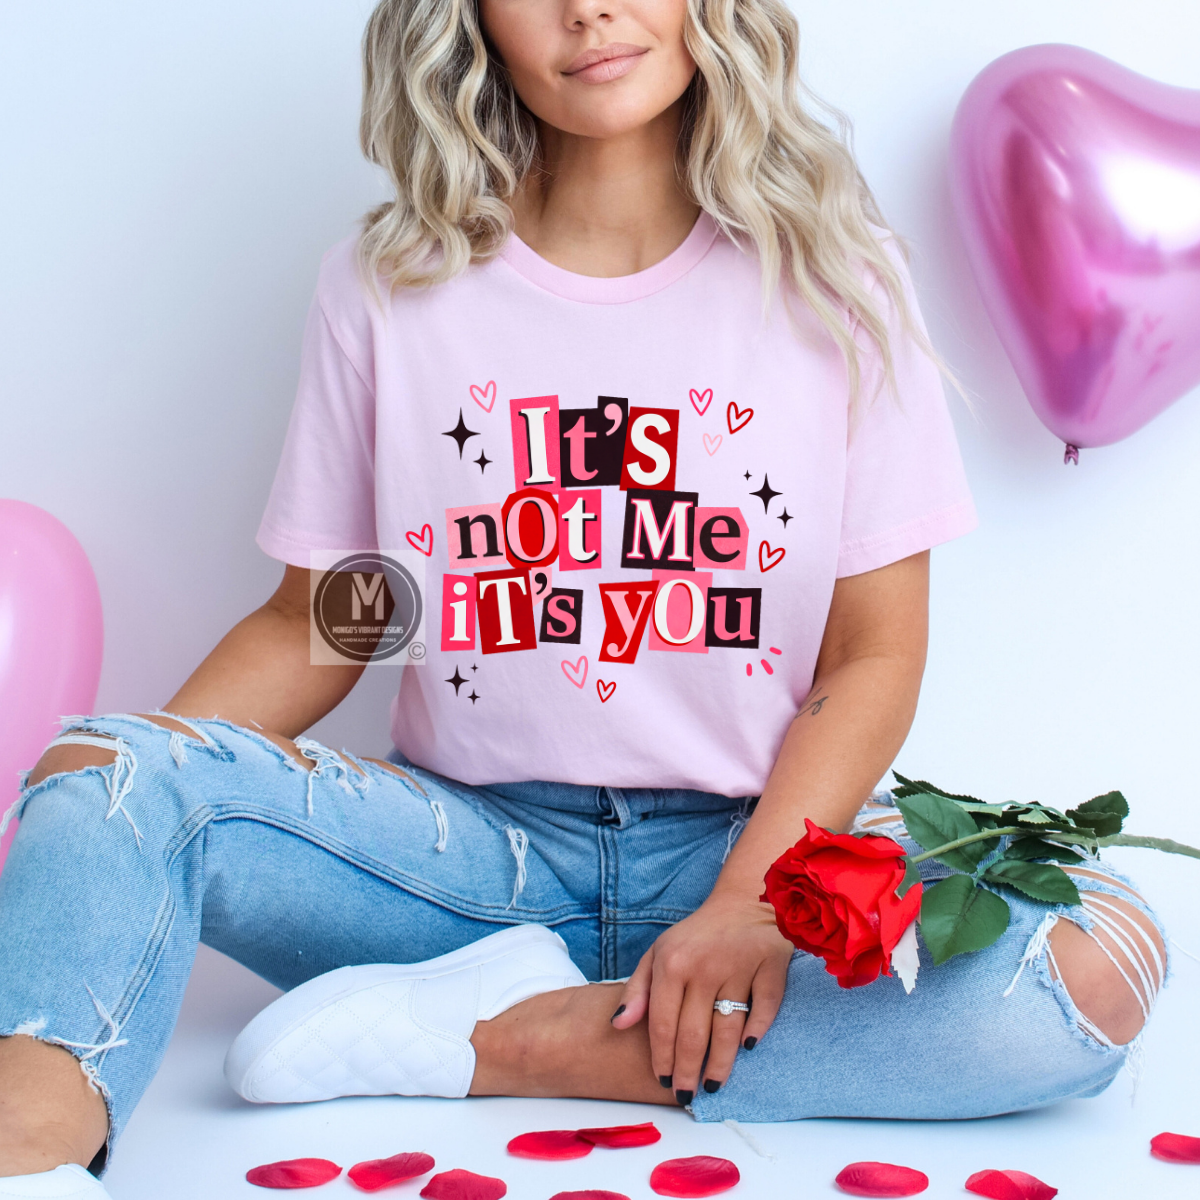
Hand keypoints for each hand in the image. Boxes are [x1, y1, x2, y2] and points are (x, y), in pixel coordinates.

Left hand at [610, 892, 793, 1100]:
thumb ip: (637, 990)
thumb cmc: (695, 937)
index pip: (663, 1024)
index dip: (662, 1058)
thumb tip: (618, 1025)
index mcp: (672, 963)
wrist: (742, 902)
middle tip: (685, 1096)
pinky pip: (766, 1006)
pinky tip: (748, 1048)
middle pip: (694, 1034)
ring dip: (720, 1063)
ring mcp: (739, 966)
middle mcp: (704, 967)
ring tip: (713, 1086)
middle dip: (687, 1071)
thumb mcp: (658, 954)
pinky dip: (758, 1029)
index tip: (662, 1081)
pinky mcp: (770, 965)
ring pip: (728, 1028)